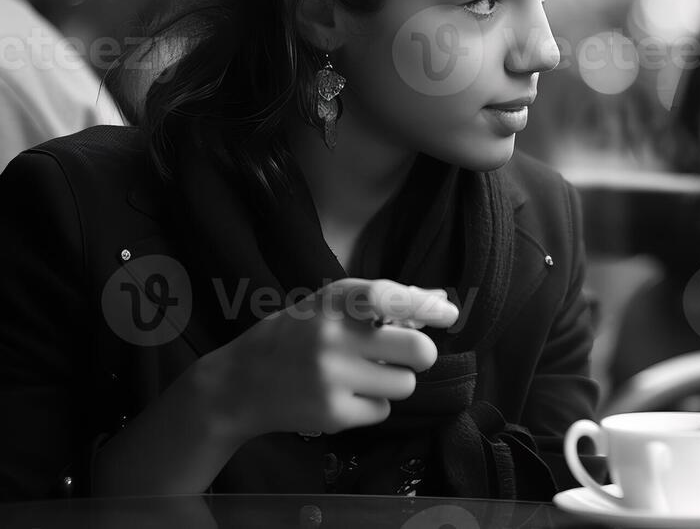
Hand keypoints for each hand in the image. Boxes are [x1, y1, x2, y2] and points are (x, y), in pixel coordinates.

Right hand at [194, 277, 458, 442]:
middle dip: (421, 355)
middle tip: (408, 356)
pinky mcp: (331, 413)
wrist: (238, 384)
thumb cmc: (293, 337)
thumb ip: (381, 301)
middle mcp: (334, 335)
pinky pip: (382, 410)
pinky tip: (345, 395)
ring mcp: (332, 377)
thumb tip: (438, 298)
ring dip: (394, 381)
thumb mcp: (328, 306)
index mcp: (334, 301)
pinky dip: (372, 405)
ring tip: (364, 376)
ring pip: (405, 384)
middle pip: (418, 350)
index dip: (426, 306)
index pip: (391, 296)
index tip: (449, 313)